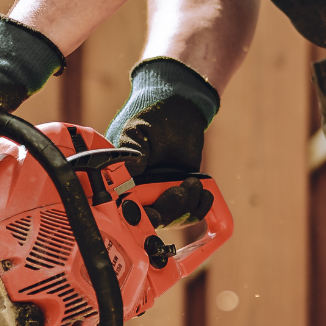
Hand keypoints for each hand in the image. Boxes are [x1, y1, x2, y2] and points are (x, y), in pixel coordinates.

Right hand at [106, 57, 219, 225]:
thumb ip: (130, 153)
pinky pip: (190, 213)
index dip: (138, 215)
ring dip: (187, 206)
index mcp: (120, 177)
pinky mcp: (180, 192)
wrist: (179, 105)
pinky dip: (200, 208)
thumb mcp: (135, 131)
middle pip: (152, 219)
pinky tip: (205, 194)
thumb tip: (128, 175)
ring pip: (173, 219)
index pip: (124, 208)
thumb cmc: (151, 114)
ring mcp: (160, 193)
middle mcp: (138, 189)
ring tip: (193, 183)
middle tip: (181, 187)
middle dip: (170, 209)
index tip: (153, 209)